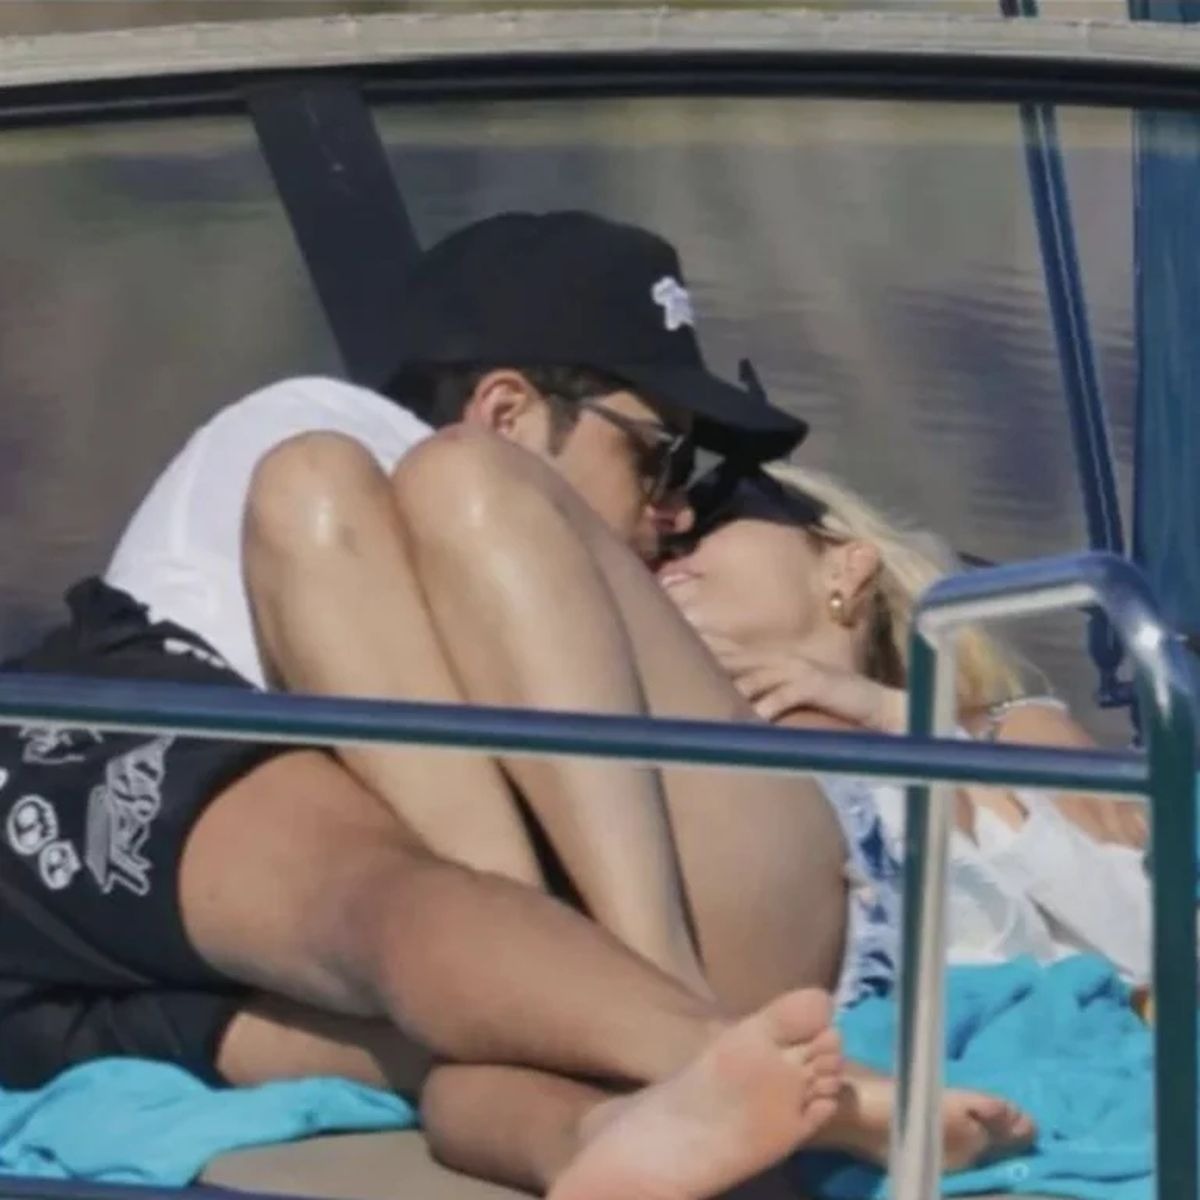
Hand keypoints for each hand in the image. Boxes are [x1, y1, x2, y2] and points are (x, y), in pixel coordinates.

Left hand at [701, 635, 905, 731]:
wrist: (877, 706)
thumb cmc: (835, 705)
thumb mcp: (798, 697)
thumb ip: (771, 696)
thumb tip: (742, 707)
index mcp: (779, 662)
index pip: (739, 656)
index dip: (712, 653)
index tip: (683, 653)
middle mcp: (785, 661)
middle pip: (740, 660)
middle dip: (713, 664)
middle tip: (682, 667)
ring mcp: (799, 670)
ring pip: (757, 677)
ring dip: (733, 688)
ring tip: (706, 698)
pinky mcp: (814, 685)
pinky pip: (783, 696)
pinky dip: (767, 706)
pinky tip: (751, 717)